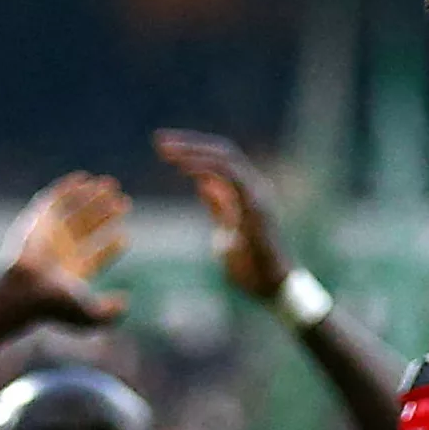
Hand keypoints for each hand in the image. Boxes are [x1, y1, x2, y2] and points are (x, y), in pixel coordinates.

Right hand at [0, 173, 130, 328]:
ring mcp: (48, 236)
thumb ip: (109, 315)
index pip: (97, 255)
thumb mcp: (87, 315)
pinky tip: (83, 178)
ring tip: (110, 185)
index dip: (111, 247)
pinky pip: (52, 200)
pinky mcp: (36, 222)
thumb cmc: (52, 306)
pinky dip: (67, 189)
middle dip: (106, 215)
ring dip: (91, 198)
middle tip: (124, 203)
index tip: (125, 237)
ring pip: (74, 212)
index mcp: (75, 271)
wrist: (22, 291)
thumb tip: (126, 302)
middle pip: (88, 229)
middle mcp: (62, 252)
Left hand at [153, 129, 290, 302]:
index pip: (220, 157)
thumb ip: (218, 206)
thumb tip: (203, 185)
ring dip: (194, 151)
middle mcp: (255, 185)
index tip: (164, 148)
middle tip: (158, 142)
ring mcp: (258, 193)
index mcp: (246, 190)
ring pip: (226, 157)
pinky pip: (231, 176)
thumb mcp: (226, 230)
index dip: (192, 149)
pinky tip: (183, 168)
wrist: (270, 287)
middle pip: (222, 150)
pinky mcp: (256, 205)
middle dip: (189, 143)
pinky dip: (206, 168)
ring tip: (166, 151)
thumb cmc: (250, 265)